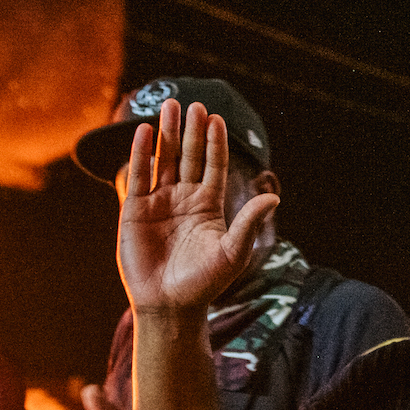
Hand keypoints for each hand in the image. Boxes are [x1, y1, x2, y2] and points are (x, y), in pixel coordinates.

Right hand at [117, 99, 277, 314]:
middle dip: (191, 130)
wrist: (170, 305)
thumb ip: (250, 222)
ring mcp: (158, 202)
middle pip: (188, 156)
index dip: (215, 143)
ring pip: (164, 160)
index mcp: (208, 205)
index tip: (218, 119)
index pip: (213, 165)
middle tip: (194, 104)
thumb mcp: (233, 251)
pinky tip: (142, 132)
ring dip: (166, 134)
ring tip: (169, 107)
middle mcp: (183, 198)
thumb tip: (274, 196)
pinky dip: (140, 154)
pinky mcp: (134, 210)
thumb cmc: (205, 282)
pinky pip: (137, 176)